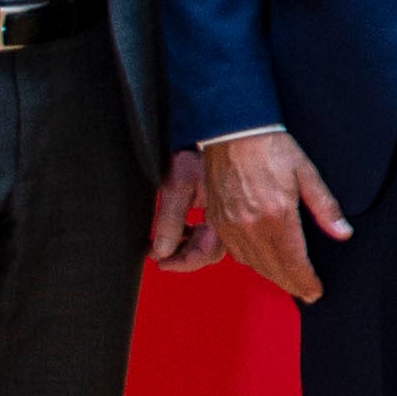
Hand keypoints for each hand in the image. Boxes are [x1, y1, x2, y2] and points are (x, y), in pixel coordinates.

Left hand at [148, 150, 223, 270]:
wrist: (222, 132)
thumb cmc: (201, 153)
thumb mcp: (178, 187)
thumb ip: (170, 222)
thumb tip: (160, 251)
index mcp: (225, 218)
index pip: (205, 254)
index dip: (181, 263)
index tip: (162, 263)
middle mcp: (235, 219)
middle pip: (211, 251)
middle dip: (186, 255)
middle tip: (162, 254)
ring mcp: (235, 212)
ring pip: (215, 241)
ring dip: (192, 244)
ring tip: (171, 240)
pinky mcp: (232, 205)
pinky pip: (218, 228)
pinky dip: (200, 232)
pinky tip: (188, 227)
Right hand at [202, 131, 349, 301]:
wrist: (231, 132)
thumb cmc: (270, 148)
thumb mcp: (307, 174)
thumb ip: (326, 207)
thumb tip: (342, 232)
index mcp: (277, 216)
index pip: (294, 261)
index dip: (306, 281)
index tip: (315, 292)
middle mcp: (251, 226)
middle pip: (273, 268)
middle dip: (291, 283)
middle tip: (304, 293)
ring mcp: (231, 225)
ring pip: (253, 263)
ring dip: (271, 275)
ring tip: (287, 281)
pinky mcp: (217, 220)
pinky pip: (234, 251)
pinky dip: (251, 262)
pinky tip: (261, 262)